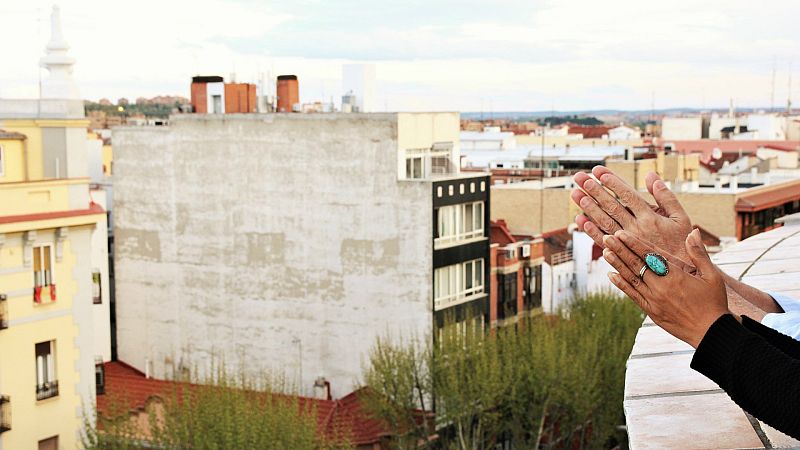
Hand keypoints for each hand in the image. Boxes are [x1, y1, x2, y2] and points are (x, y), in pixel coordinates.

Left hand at [571, 166, 692, 261]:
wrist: (680, 275)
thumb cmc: (680, 243)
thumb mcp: (680, 218)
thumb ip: (666, 196)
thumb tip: (651, 175)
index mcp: (651, 217)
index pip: (628, 195)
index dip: (613, 182)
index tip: (599, 171)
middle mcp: (636, 228)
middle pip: (612, 206)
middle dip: (594, 190)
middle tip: (580, 177)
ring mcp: (627, 242)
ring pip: (604, 221)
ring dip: (589, 207)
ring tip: (575, 194)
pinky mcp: (622, 254)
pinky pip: (602, 241)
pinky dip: (590, 230)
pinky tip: (580, 219)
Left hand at [602, 228, 728, 347]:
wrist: (711, 333)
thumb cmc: (714, 302)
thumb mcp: (712, 276)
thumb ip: (699, 253)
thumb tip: (693, 231)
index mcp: (675, 276)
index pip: (649, 255)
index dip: (634, 243)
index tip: (621, 233)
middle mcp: (660, 287)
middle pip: (636, 265)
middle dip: (620, 250)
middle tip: (607, 237)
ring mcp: (654, 300)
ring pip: (631, 279)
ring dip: (617, 264)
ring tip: (605, 251)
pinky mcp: (651, 311)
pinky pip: (633, 295)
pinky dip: (622, 285)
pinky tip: (612, 275)